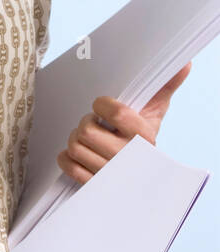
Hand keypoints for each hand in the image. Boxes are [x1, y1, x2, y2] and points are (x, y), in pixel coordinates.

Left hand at [56, 63, 191, 184]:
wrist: (140, 176)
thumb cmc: (142, 139)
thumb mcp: (154, 114)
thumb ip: (165, 87)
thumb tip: (184, 65)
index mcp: (143, 137)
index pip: (116, 113)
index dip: (101, 105)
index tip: (102, 106)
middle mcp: (127, 157)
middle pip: (87, 131)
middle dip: (85, 123)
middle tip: (93, 124)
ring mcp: (109, 174)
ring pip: (75, 147)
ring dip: (75, 139)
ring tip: (87, 139)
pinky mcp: (93, 185)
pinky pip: (69, 166)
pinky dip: (67, 158)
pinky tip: (79, 154)